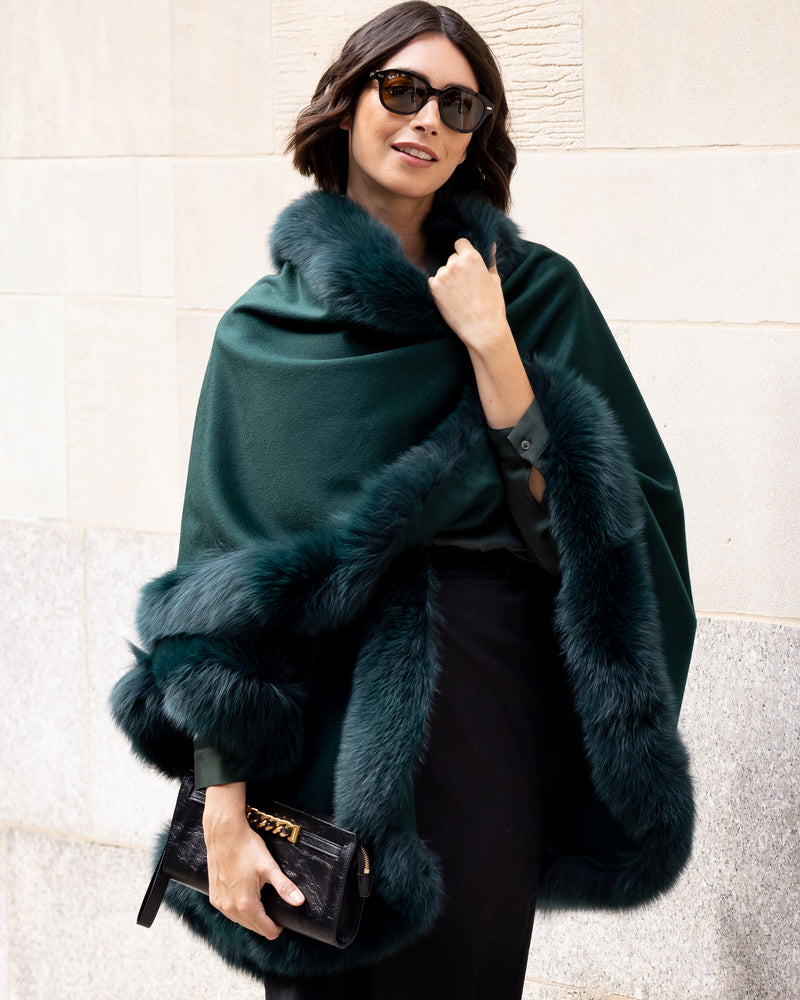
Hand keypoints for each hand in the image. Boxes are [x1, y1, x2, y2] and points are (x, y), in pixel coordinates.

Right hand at [203, 783, 304, 938]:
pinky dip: (239, 910)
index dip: (277, 927)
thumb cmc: (246, 846)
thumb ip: (284, 887)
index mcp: (245, 904)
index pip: (265, 930)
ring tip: (263, 902)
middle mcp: (230, 907)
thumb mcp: (269, 866)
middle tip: (275, 908)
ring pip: (240, 921)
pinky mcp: (214, 896)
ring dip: (252, 917)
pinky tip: (246, 898)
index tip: (283, 919)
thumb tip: (300, 902)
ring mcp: (219, 902)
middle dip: (266, 922)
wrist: (224, 832)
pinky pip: (229, 912)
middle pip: (253, 927)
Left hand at [428, 238, 509, 350]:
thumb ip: (490, 260)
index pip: (460, 243)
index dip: (463, 251)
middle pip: (452, 259)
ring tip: (459, 295)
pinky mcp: (434, 288)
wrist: (482, 329)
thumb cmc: (492, 305)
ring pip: (443, 271)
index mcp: (472, 258)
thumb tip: (491, 245)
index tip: (464, 261)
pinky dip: (439, 288)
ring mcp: (443, 275)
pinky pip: (433, 282)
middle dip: (457, 268)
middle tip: (466, 285)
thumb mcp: (495, 280)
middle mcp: (455, 263)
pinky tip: (450, 299)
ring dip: (448, 279)